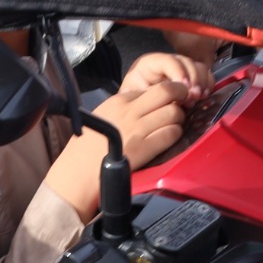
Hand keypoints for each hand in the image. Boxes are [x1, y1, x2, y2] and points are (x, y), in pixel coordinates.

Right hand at [44, 56, 205, 218]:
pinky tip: (169, 139)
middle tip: (183, 102)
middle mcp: (130, 111)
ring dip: (179, 119)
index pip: (151, 88)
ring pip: (174, 113)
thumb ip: (124, 108)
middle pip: (167, 91)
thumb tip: (148, 103)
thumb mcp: (103, 116)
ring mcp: (138, 130)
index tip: (169, 100)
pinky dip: (175, 135)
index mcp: (118, 101)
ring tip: (173, 125)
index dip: (164, 93)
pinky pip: (172, 134)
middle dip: (180, 94)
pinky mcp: (145, 148)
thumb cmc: (87, 148)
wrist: (79, 173)